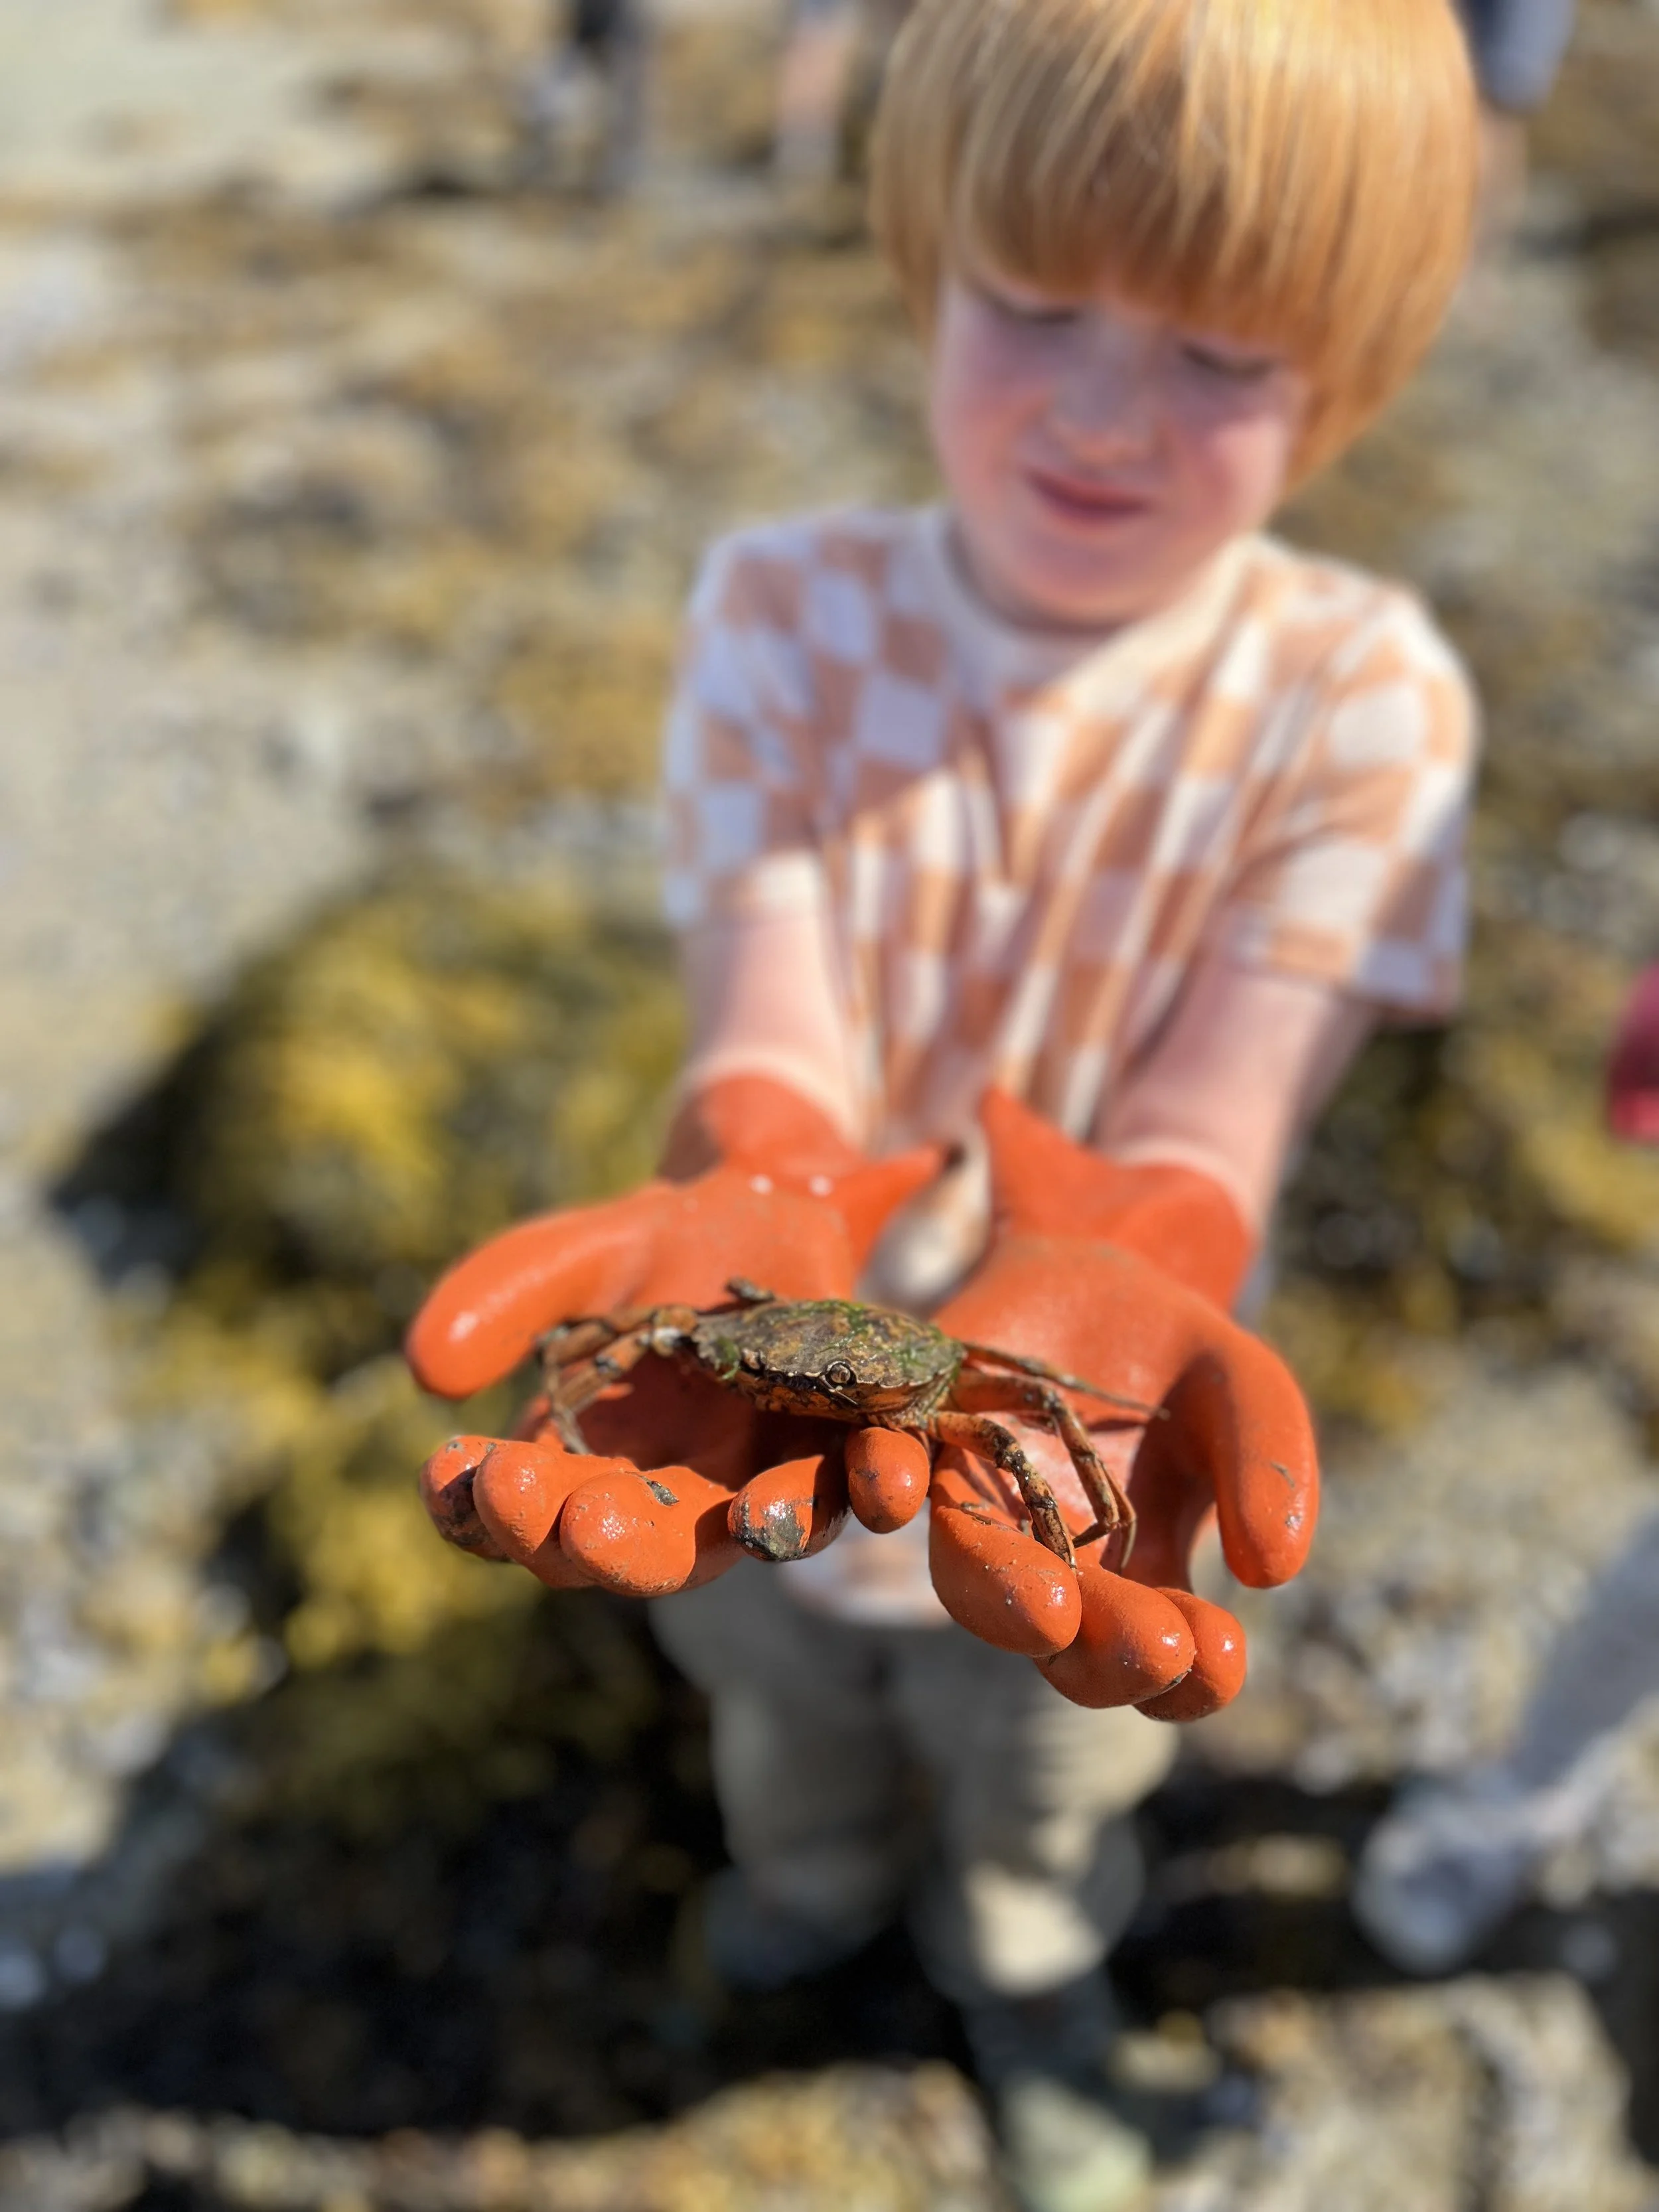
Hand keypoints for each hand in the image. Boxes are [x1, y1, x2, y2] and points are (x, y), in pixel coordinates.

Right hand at [408, 1075, 937, 1594]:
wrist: (750, 1197)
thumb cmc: (640, 1251)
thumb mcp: (560, 1263)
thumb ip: (499, 1302)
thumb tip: (427, 1367)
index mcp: (595, 1472)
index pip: (532, 1522)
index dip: (490, 1513)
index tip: (453, 1476)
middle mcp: (684, 1496)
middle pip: (644, 1554)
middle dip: (606, 1548)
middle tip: (571, 1525)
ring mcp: (774, 1472)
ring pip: (769, 1528)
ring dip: (764, 1528)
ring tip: (752, 1521)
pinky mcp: (855, 1432)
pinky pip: (870, 1471)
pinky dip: (882, 1478)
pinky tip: (885, 1480)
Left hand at [928, 1088, 1317, 1720]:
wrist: (1093, 1273)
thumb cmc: (1181, 1362)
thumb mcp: (1246, 1393)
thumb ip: (1267, 1468)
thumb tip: (1273, 1571)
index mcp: (1142, 1586)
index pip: (1167, 1667)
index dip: (1193, 1678)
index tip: (1221, 1649)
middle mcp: (1051, 1573)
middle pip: (1065, 1650)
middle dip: (1108, 1656)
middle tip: (1153, 1647)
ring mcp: (976, 1512)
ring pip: (970, 1580)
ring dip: (1003, 1595)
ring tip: (1052, 1602)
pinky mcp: (915, 1440)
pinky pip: (888, 1475)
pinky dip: (887, 1484)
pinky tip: (900, 1490)